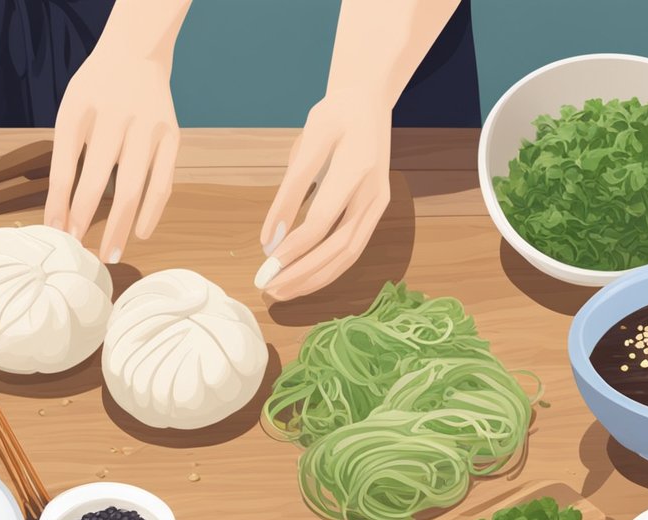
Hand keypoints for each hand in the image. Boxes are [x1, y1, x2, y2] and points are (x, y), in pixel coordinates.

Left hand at [43, 50, 179, 263]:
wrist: (137, 52)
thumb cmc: (96, 92)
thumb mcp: (71, 112)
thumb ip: (65, 159)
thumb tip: (60, 218)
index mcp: (80, 109)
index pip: (65, 166)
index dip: (59, 204)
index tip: (56, 235)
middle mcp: (115, 116)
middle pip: (99, 180)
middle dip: (88, 220)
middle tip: (82, 254)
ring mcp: (147, 126)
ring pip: (134, 186)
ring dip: (121, 225)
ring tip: (111, 254)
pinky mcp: (172, 135)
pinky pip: (163, 181)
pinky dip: (152, 211)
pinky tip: (141, 232)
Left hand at [256, 92, 391, 301]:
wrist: (370, 101)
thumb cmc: (335, 116)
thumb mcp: (308, 142)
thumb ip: (289, 190)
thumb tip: (268, 239)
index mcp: (356, 169)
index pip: (323, 220)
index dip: (296, 246)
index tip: (268, 263)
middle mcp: (373, 193)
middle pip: (338, 247)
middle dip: (303, 273)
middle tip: (270, 288)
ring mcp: (379, 205)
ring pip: (349, 255)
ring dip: (315, 278)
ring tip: (283, 290)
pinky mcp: (376, 211)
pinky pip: (353, 249)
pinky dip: (328, 268)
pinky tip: (304, 277)